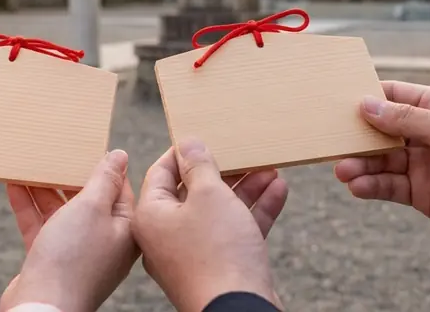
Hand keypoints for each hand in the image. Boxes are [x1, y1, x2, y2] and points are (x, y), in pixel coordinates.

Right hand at [0, 150, 137, 311]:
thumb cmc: (72, 259)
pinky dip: (29, 206)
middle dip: (69, 174)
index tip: (88, 144)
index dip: (105, 165)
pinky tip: (14, 184)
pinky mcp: (51, 259)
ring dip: (44, 187)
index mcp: (125, 229)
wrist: (41, 305)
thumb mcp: (91, 207)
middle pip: (88, 198)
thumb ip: (104, 179)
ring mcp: (77, 251)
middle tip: (56, 149)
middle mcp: (104, 240)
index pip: (120, 188)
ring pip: (61, 211)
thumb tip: (120, 155)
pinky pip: (41, 225)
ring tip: (29, 162)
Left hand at [133, 139, 288, 311]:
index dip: (184, 152)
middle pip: (193, 192)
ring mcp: (192, 254)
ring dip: (245, 188)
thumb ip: (200, 165)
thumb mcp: (209, 195)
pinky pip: (233, 232)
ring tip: (270, 168)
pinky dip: (254, 212)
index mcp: (151, 216)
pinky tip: (278, 191)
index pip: (161, 172)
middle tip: (244, 152)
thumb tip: (188, 143)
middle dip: (224, 170)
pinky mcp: (218, 268)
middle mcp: (166, 236)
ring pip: (218, 212)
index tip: (205, 135)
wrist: (239, 311)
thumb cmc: (218, 252)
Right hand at [334, 80, 429, 273]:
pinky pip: (389, 187)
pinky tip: (357, 187)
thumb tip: (365, 104)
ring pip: (381, 161)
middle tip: (330, 141)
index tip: (334, 101)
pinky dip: (372, 186)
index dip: (365, 97)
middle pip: (380, 130)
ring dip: (361, 165)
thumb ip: (406, 120)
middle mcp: (427, 133)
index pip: (393, 96)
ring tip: (343, 170)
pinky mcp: (422, 194)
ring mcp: (423, 164)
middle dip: (356, 136)